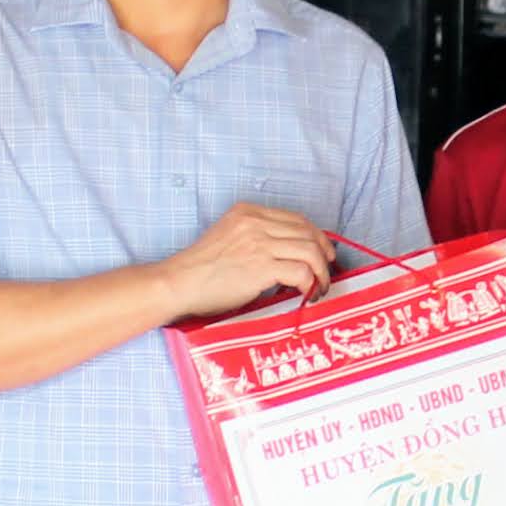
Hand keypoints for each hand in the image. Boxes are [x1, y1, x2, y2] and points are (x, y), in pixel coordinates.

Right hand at [161, 203, 335, 321]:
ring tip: (319, 287)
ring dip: (321, 272)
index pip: (296, 218)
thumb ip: (257, 238)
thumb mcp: (230, 238)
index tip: (324, 252)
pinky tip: (305, 294)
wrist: (180, 283)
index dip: (316, 236)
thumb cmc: (202, 269)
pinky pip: (301, 272)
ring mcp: (259, 243)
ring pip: (310, 251)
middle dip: (324, 254)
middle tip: (326, 273)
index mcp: (248, 212)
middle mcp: (255, 223)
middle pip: (308, 233)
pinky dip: (310, 284)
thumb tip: (291, 255)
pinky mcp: (261, 266)